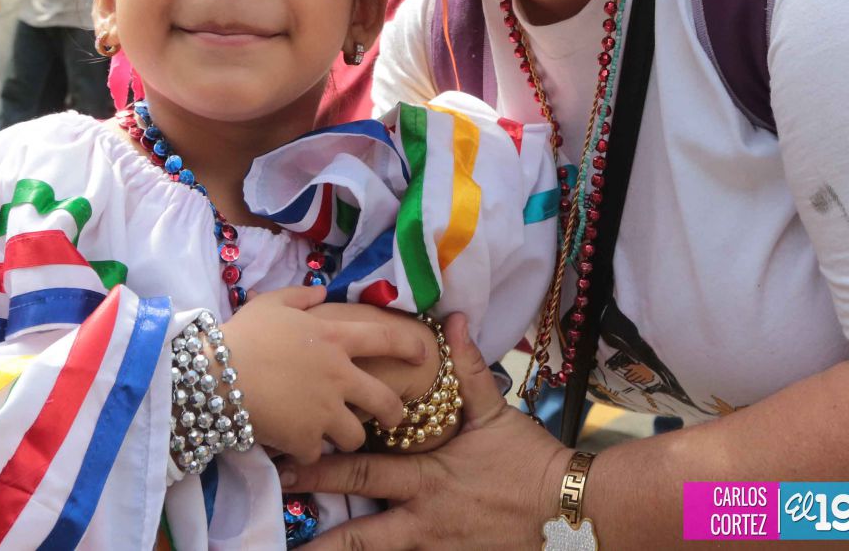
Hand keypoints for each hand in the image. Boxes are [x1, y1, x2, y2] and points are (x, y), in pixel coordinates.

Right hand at [219, 286, 426, 465]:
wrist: (215, 373)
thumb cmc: (245, 333)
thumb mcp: (273, 303)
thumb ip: (303, 297)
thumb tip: (321, 293)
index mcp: (335, 338)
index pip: (387, 338)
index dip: (411, 345)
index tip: (424, 354)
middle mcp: (339, 375)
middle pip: (385, 402)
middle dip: (394, 413)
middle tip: (391, 417)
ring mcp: (324, 410)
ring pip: (356, 436)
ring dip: (348, 435)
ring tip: (336, 433)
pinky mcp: (305, 439)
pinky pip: (317, 452)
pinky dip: (308, 450)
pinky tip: (295, 444)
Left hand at [278, 314, 568, 548]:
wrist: (569, 513)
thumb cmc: (528, 460)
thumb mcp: (496, 411)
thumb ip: (467, 367)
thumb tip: (450, 319)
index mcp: (426, 475)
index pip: (363, 470)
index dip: (322, 469)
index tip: (286, 463)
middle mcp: (422, 519)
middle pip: (358, 530)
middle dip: (314, 531)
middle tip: (280, 519)